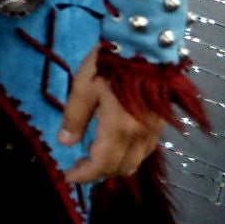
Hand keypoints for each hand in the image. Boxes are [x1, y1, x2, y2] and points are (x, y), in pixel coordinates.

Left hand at [60, 50, 164, 184]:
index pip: (102, 164)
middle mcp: (140, 136)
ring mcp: (153, 132)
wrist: (145, 47)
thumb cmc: (109, 63)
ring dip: (114, 168)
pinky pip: (143, 152)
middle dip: (98, 174)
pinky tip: (113, 149)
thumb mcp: (83, 86)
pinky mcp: (159, 126)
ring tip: (92, 161)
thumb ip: (74, 116)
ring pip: (134, 163)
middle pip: (120, 169)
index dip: (84, 174)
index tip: (68, 176)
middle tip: (77, 169)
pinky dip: (127, 157)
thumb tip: (65, 142)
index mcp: (119, 129)